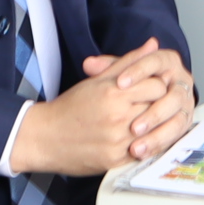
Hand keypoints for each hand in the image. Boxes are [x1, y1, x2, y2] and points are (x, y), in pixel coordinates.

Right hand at [10, 41, 188, 173]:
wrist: (44, 137)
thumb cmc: (70, 107)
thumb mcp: (98, 80)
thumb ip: (129, 61)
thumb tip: (153, 44)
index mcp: (114, 93)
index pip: (157, 85)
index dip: (158, 85)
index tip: (151, 88)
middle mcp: (118, 117)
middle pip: (159, 107)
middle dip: (158, 105)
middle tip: (151, 104)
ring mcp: (118, 141)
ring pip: (155, 131)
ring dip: (154, 126)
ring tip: (145, 121)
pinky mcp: (116, 160)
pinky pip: (144, 152)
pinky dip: (145, 144)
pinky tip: (138, 138)